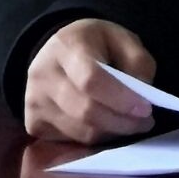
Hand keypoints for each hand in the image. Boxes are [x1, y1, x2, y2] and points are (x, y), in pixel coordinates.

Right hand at [23, 18, 156, 142]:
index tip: (145, 109)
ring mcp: (34, 102)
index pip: (91, 79)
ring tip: (132, 125)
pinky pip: (68, 140)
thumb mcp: (121, 37)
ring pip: (78, 131)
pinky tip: (108, 128)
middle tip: (145, 123)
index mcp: (68, 46)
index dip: (120, 98)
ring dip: (110, 133)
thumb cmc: (93, 42)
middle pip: (84, 110)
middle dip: (120, 121)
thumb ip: (137, 61)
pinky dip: (93, 138)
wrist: (54, 50)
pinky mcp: (33, 123)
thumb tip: (143, 94)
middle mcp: (44, 76)